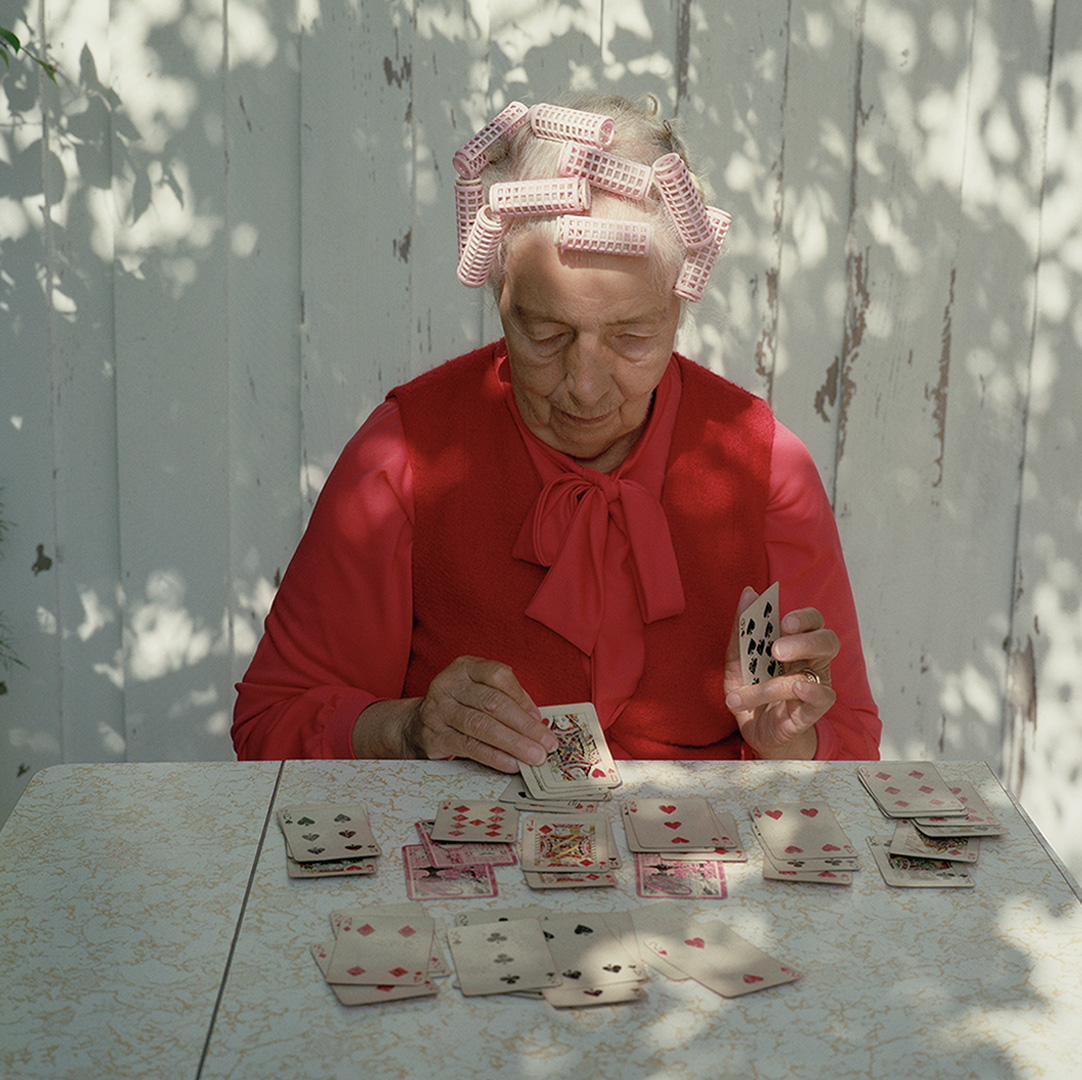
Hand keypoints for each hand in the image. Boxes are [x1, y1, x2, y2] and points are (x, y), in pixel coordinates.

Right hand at [399, 656, 556, 771]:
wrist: (416, 725)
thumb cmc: (460, 707)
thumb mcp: (479, 693)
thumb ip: (507, 700)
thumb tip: (538, 722)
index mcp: (465, 667)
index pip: (498, 675)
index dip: (522, 697)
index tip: (540, 719)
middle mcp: (448, 684)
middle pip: (492, 703)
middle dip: (524, 725)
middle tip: (547, 744)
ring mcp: (438, 710)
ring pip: (481, 726)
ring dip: (513, 743)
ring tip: (534, 756)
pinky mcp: (434, 737)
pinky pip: (468, 747)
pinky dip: (493, 756)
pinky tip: (511, 764)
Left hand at [724, 587, 839, 758]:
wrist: (752, 729)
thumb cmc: (750, 689)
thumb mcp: (738, 659)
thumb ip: (742, 629)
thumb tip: (749, 593)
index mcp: (795, 643)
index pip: (812, 621)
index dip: (803, 617)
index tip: (783, 621)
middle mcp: (811, 661)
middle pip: (827, 640)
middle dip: (803, 641)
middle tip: (776, 648)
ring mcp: (814, 684)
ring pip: (817, 670)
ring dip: (782, 678)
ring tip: (758, 683)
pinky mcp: (812, 710)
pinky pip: (823, 697)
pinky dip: (811, 691)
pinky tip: (797, 689)